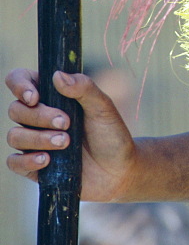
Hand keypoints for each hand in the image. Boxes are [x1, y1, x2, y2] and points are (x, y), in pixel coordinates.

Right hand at [6, 68, 137, 201]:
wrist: (119, 169)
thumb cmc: (111, 134)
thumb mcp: (103, 108)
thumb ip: (84, 88)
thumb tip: (57, 75)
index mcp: (52, 96)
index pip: (21, 80)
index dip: (20, 85)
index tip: (35, 97)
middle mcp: (38, 117)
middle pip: (16, 110)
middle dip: (40, 116)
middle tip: (66, 123)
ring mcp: (34, 141)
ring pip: (14, 136)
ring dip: (38, 138)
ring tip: (65, 142)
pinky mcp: (33, 166)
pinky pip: (14, 162)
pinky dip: (27, 161)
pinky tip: (47, 160)